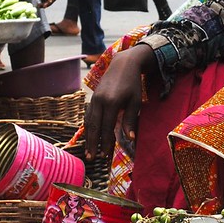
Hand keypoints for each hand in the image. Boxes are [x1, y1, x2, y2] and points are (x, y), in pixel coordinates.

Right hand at [84, 46, 150, 160]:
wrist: (123, 64)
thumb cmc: (133, 84)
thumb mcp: (135, 102)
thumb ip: (131, 120)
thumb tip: (129, 139)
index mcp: (112, 102)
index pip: (107, 127)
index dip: (105, 142)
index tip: (105, 154)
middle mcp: (100, 101)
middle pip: (94, 126)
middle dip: (92, 143)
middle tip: (91, 158)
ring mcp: (94, 99)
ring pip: (89, 121)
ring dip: (88, 137)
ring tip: (88, 151)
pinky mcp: (92, 97)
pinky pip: (88, 115)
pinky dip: (88, 127)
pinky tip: (89, 136)